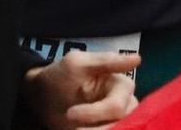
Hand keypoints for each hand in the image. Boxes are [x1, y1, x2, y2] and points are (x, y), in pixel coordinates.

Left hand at [22, 49, 139, 128]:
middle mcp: (127, 105)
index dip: (94, 113)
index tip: (71, 113)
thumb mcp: (77, 64)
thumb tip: (137, 58)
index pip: (117, 106)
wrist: (43, 98)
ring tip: (73, 129)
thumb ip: (106, 61)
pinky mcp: (111, 128)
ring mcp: (120, 121)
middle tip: (72, 126)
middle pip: (122, 124)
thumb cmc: (60, 77)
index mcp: (122, 86)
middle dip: (96, 129)